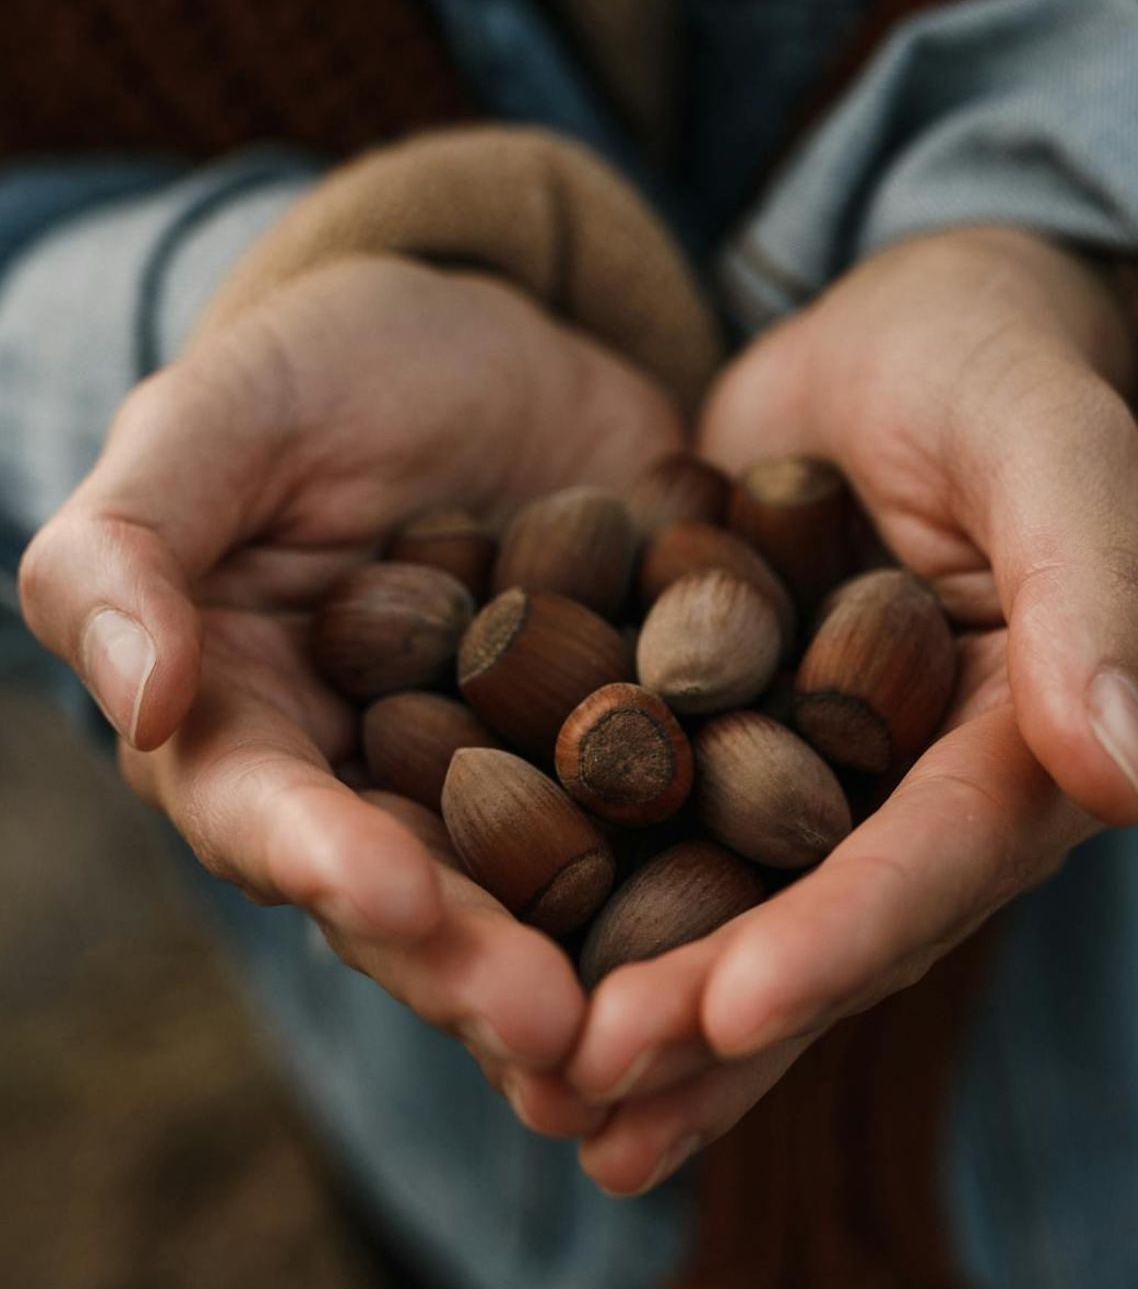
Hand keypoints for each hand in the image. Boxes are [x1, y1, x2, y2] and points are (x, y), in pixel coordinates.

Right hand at [19, 255, 681, 1095]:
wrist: (503, 346)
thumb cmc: (335, 368)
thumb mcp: (223, 419)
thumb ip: (132, 545)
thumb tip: (136, 700)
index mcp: (254, 726)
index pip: (268, 815)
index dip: (321, 862)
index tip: (392, 898)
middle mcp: (381, 785)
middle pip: (416, 898)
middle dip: (477, 967)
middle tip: (556, 1033)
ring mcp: (516, 776)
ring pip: (544, 895)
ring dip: (593, 970)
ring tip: (655, 1028)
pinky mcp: (630, 746)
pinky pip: (665, 817)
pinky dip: (704, 875)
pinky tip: (762, 927)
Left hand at [560, 227, 1137, 1192]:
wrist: (909, 338)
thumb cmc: (997, 373)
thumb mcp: (1056, 455)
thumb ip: (1091, 598)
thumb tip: (1120, 777)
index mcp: (1026, 750)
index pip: (935, 861)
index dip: (840, 941)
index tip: (731, 1011)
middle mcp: (919, 794)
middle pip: (820, 925)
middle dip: (711, 1020)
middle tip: (589, 1092)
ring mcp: (817, 777)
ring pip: (733, 911)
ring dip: (644, 1012)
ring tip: (541, 1094)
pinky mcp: (726, 736)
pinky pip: (660, 832)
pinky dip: (592, 903)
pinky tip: (504, 970)